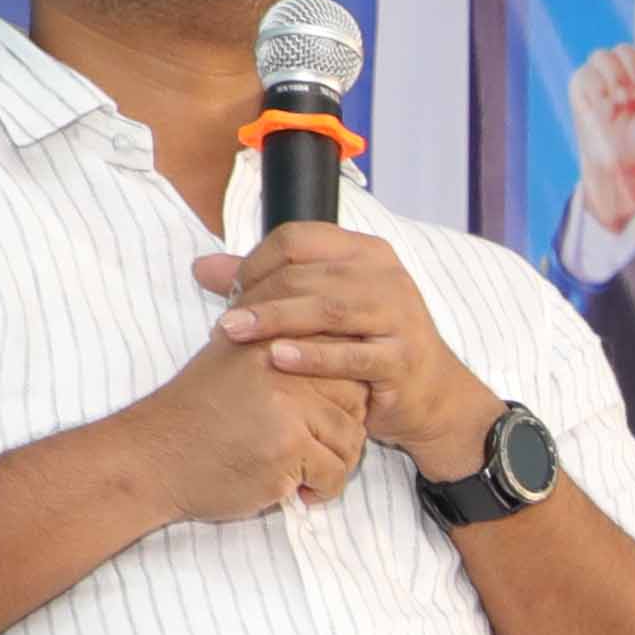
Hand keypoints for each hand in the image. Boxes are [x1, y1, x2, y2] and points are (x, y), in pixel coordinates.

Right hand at [115, 315, 375, 525]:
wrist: (151, 460)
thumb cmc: (196, 416)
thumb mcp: (233, 360)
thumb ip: (279, 345)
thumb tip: (333, 340)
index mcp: (273, 337)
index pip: (341, 358)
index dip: (339, 395)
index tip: (314, 418)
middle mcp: (283, 364)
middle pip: (356, 398)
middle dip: (341, 429)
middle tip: (310, 447)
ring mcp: (288, 405)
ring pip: (350, 438)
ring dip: (333, 464)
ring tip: (300, 470)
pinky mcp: (289, 446)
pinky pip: (335, 472)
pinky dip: (322, 489)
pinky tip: (295, 490)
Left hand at [196, 222, 498, 469]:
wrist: (432, 395)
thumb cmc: (369, 345)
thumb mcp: (323, 308)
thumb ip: (266, 284)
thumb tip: (201, 268)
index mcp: (365, 252)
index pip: (297, 239)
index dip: (255, 261)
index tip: (230, 292)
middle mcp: (386, 276)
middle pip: (307, 273)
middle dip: (258, 295)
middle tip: (225, 322)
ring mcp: (399, 316)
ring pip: (327, 308)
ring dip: (275, 319)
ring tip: (234, 334)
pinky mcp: (403, 358)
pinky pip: (352, 355)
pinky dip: (312, 356)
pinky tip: (278, 359)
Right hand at [565, 0, 634, 236]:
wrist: (626, 166)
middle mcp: (623, 71)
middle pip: (624, 48)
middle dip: (633, 65)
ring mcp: (600, 78)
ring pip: (603, 56)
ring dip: (615, 77)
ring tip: (621, 100)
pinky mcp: (581, 88)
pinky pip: (586, 75)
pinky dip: (597, 89)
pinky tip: (605, 106)